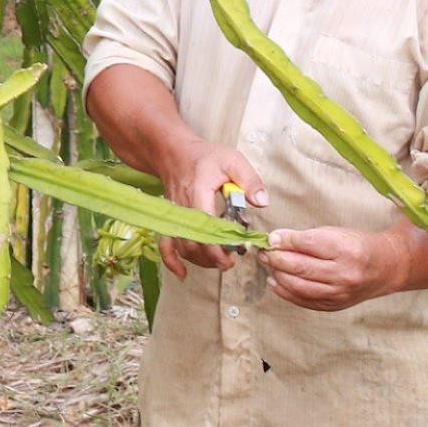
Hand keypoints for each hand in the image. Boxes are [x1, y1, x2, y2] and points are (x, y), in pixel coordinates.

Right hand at [153, 140, 265, 277]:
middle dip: (212, 257)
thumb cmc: (205, 157)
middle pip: (193, 242)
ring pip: (182, 247)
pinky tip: (183, 274)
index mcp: (198, 192)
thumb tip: (262, 202)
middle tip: (231, 262)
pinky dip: (172, 261)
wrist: (174, 153)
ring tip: (219, 263)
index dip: (220, 243)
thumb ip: (249, 179)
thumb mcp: (232, 160)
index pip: (206, 225)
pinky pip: (165, 244)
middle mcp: (182, 208)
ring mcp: (174, 216)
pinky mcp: (170, 221)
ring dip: (200, 260)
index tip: (236, 251)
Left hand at [259, 226, 400, 310]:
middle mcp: (344, 274)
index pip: (306, 244)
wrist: (386, 268)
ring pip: (299, 287)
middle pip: (300, 267)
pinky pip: (304, 301)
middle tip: (263, 252)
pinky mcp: (335, 306)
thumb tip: (276, 240)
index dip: (283, 240)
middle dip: (275, 258)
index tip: (270, 238)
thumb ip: (307, 237)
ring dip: (277, 275)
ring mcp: (340, 293)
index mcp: (346, 250)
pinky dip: (285, 292)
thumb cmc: (358, 245)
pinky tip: (275, 282)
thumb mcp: (336, 233)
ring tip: (268, 265)